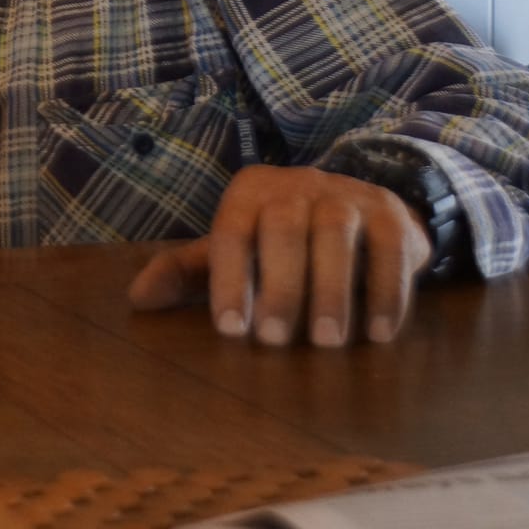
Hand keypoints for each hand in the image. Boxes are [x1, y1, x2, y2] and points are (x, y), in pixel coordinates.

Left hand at [126, 165, 431, 346]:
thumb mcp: (231, 251)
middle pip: (284, 228)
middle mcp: (297, 185)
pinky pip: (390, 248)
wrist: (358, 210)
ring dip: (331, 291)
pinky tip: (378, 334)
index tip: (230, 331)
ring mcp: (347, 195)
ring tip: (326, 343)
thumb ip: (185, 273)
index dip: (229, 280)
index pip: (231, 232)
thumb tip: (137, 300)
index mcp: (249, 193)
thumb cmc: (278, 243)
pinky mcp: (391, 215)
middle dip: (279, 286)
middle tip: (276, 341)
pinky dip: (385, 292)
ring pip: (336, 234)